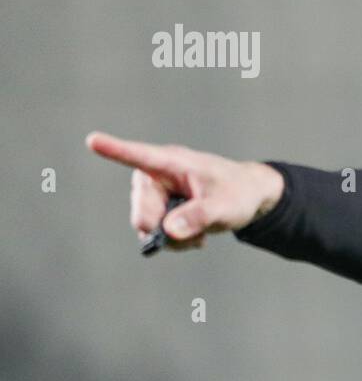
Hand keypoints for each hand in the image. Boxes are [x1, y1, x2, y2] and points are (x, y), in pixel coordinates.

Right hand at [84, 131, 284, 251]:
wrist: (248, 197)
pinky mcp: (159, 209)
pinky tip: (194, 237)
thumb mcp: (224, 206)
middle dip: (164, 229)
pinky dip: (173, 240)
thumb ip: (198, 216)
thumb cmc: (238, 192)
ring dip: (171, 238)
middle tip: (194, 235)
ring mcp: (155, 194)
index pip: (140, 156)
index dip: (115, 150)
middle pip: (141, 212)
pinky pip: (154, 233)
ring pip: (146, 226)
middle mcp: (156, 176)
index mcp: (171, 162)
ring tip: (199, 235)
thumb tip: (168, 231)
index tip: (92, 139)